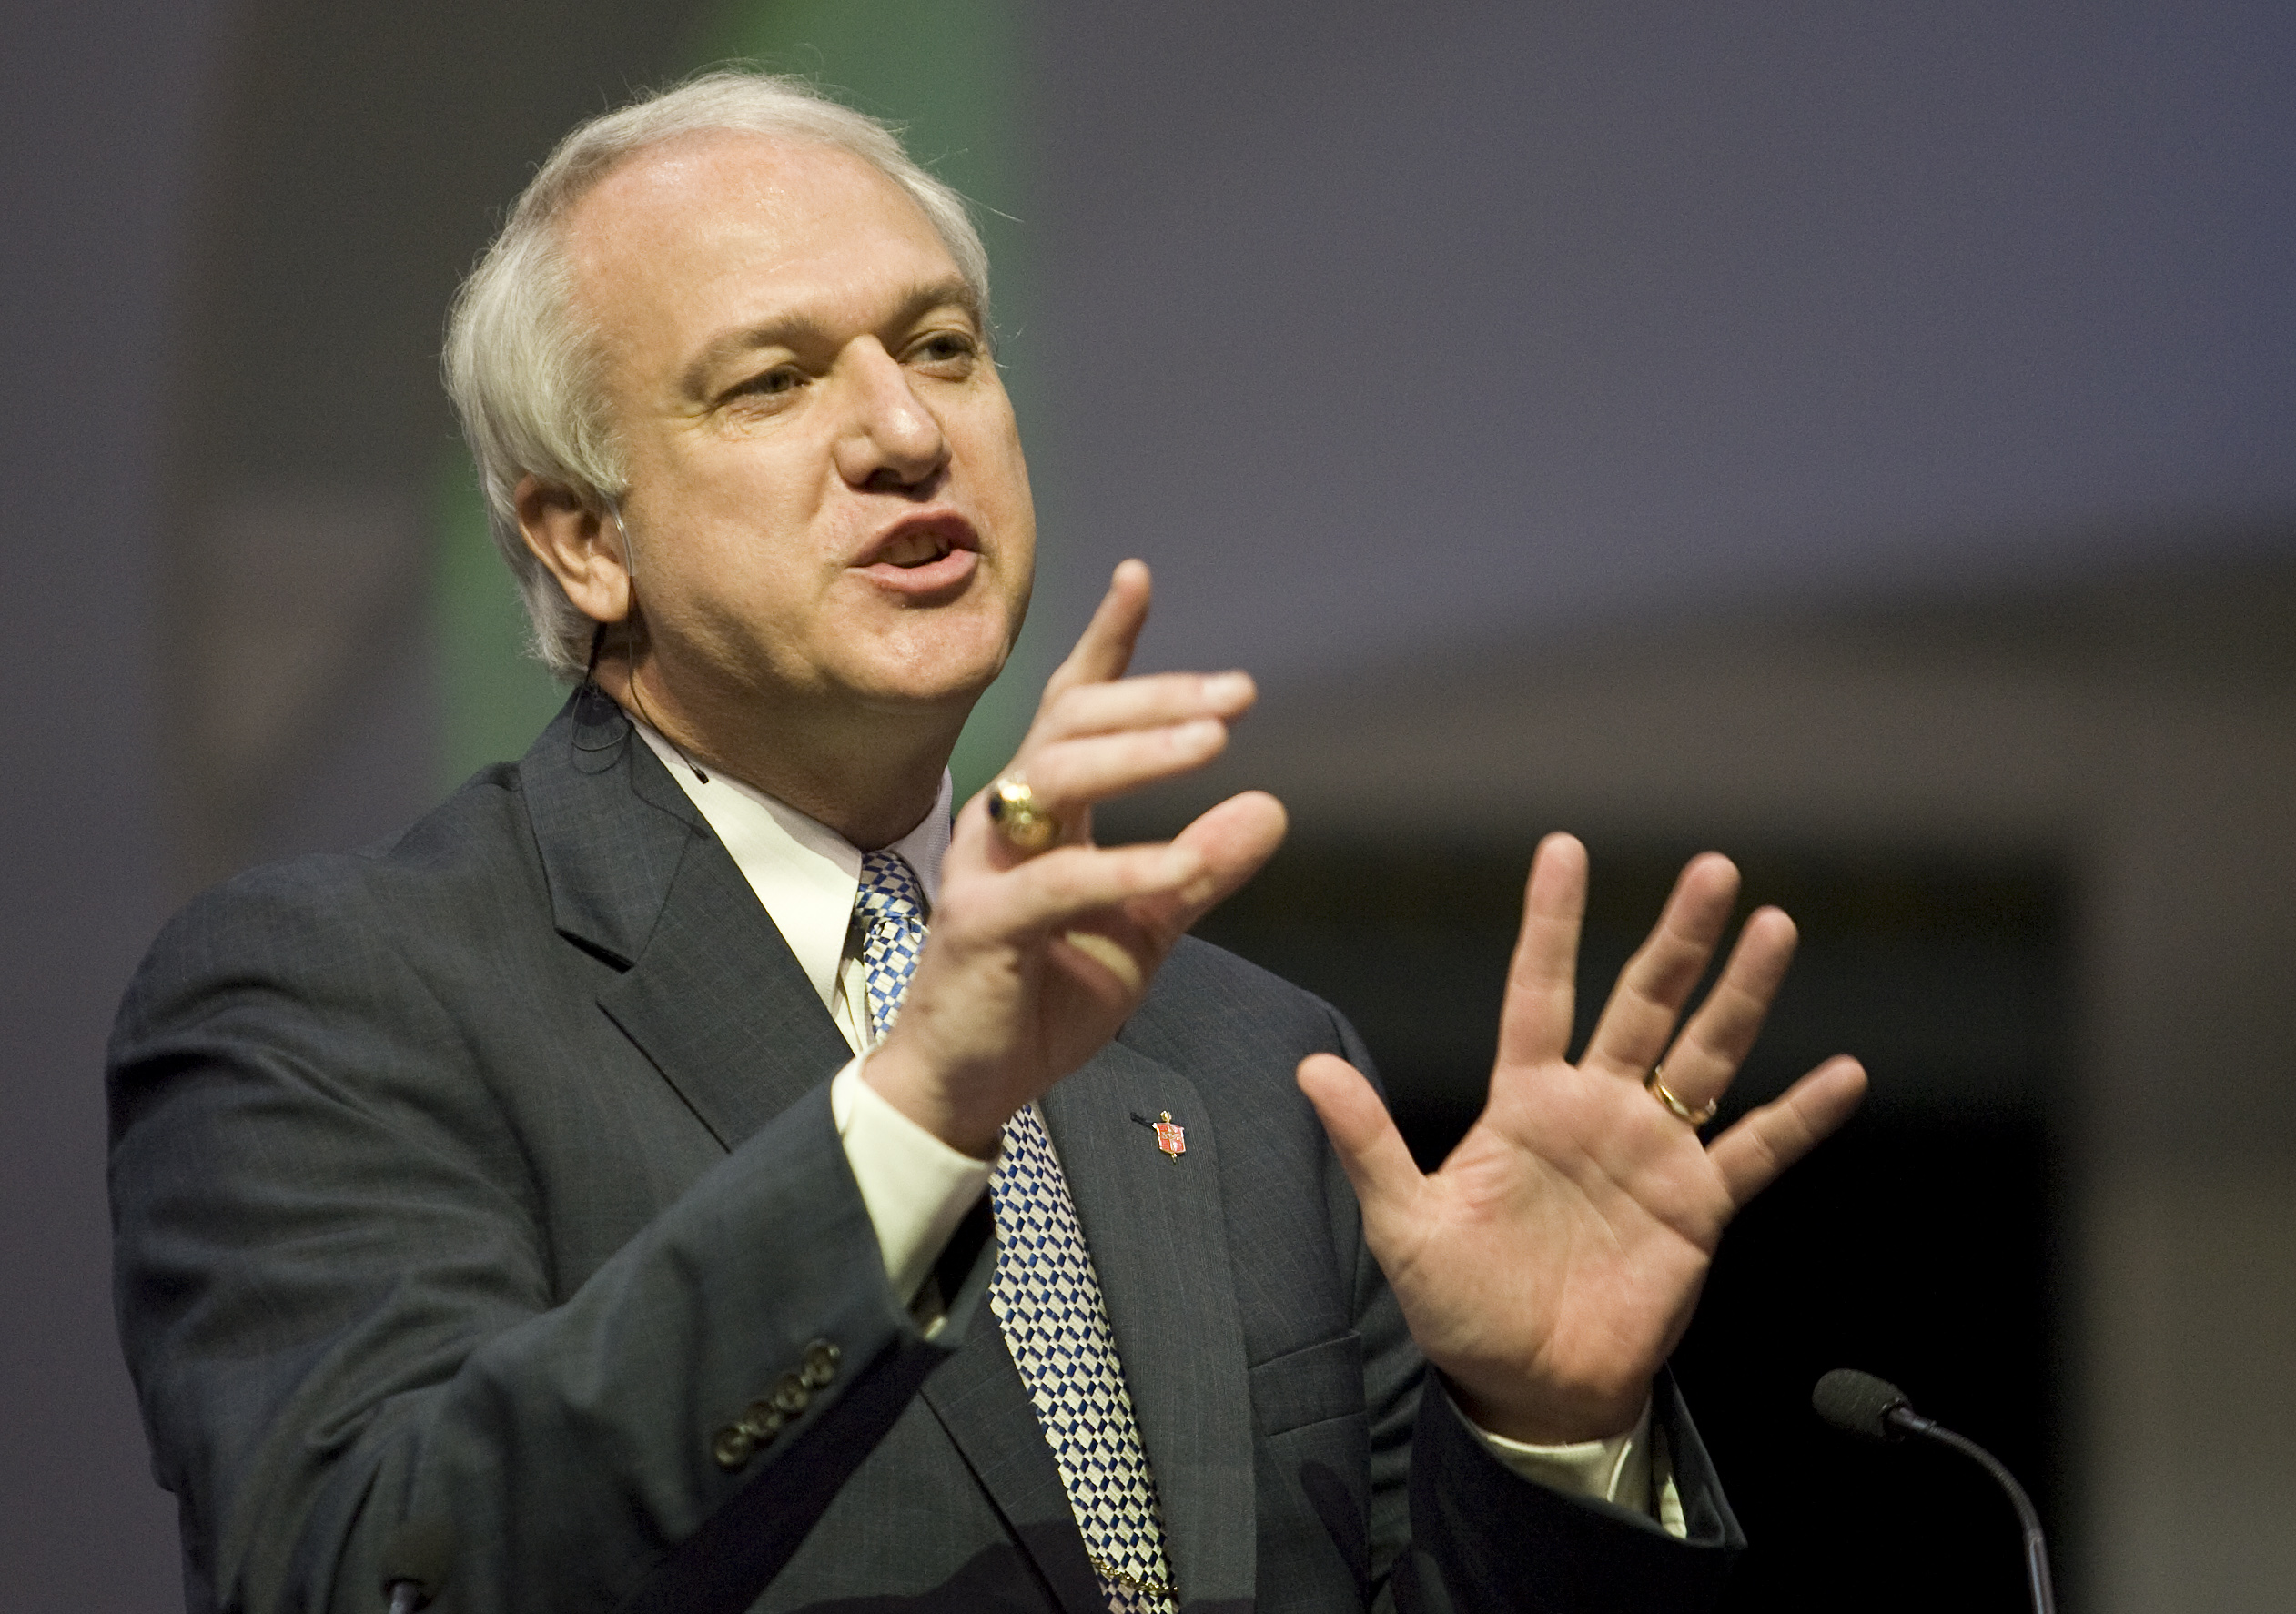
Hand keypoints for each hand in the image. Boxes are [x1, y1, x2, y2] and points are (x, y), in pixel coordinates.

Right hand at [866, 561, 1287, 1155]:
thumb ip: (1199, 870)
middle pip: (1070, 723)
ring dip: (1139, 755)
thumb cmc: (1042, 996)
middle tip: (1237, 695)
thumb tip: (1272, 808)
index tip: (1139, 577)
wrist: (969, 1085)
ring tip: (1215, 744)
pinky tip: (1181, 863)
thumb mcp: (1143, 929)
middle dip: (1154, 696)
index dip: (1107, 643)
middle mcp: (1005, 822)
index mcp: (1042, 814)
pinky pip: (1055, 881)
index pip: (1071, 706)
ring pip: (1054, 776)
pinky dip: (1123, 867)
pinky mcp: (980, 926)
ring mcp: (985, 868)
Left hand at [1297, 833, 1866, 1443]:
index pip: (1538, 992)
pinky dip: (1799, 1115)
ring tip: (1775, 927)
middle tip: (1712, 869)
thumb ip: (1367, 1143)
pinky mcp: (1695, 1206)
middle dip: (1676, 937)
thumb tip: (1310, 1067)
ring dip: (1741, 993)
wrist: (1526, 1388)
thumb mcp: (1405, 1223)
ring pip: (1705, 1054)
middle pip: (1642, 1002)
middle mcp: (1594, 1110)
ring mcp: (1651, 1152)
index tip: (1563, 849)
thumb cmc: (1460, 1307)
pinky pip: (1755, 1150)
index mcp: (1523, 1102)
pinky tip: (1841, 1074)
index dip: (1551, 923)